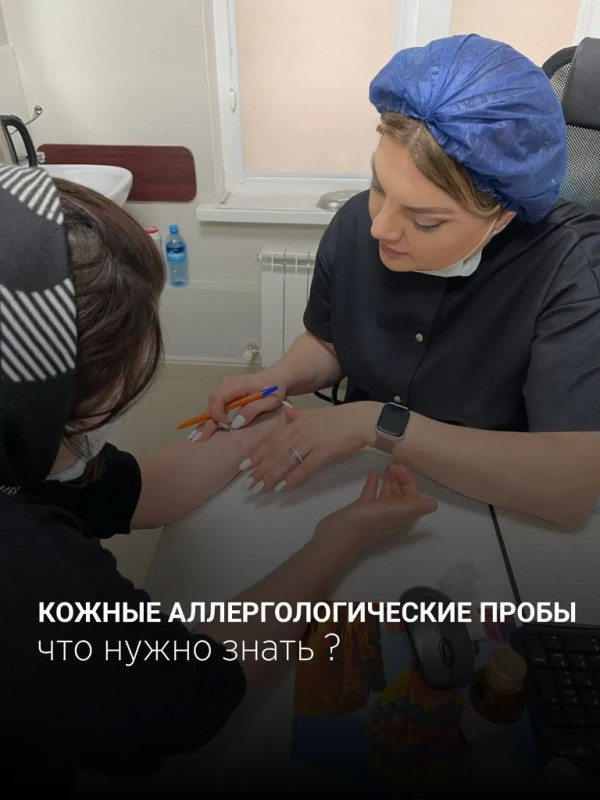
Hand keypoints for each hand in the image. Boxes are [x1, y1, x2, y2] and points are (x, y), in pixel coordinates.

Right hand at [188, 371, 287, 441]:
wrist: (278, 377)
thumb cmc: (276, 389)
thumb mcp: (270, 400)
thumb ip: (253, 409)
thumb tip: (235, 423)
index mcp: (238, 384)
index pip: (218, 397)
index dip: (216, 413)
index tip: (225, 426)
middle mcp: (228, 384)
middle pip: (212, 403)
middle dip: (207, 421)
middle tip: (200, 439)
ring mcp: (226, 388)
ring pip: (213, 405)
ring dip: (209, 420)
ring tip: (202, 437)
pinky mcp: (228, 393)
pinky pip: (218, 405)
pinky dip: (214, 417)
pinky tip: (208, 429)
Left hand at [239, 402, 380, 492]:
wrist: (361, 420)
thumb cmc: (340, 418)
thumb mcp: (314, 413)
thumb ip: (297, 415)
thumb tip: (286, 412)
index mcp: (295, 423)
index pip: (270, 441)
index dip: (256, 455)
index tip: (243, 466)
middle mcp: (299, 432)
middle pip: (274, 453)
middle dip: (259, 470)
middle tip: (247, 484)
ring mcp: (311, 442)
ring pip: (285, 462)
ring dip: (271, 476)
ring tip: (260, 488)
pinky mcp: (324, 453)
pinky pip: (305, 468)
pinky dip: (293, 479)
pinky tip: (283, 488)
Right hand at [314, 463, 436, 556]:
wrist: (335, 537)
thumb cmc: (364, 523)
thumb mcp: (390, 513)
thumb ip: (412, 507)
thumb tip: (435, 505)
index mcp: (399, 516)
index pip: (411, 497)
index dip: (408, 482)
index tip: (399, 467)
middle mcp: (389, 515)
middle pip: (400, 495)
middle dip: (399, 479)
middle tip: (393, 464)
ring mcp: (374, 514)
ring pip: (386, 495)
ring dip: (388, 481)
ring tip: (386, 467)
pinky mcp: (360, 511)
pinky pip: (370, 495)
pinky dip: (373, 484)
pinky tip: (372, 474)